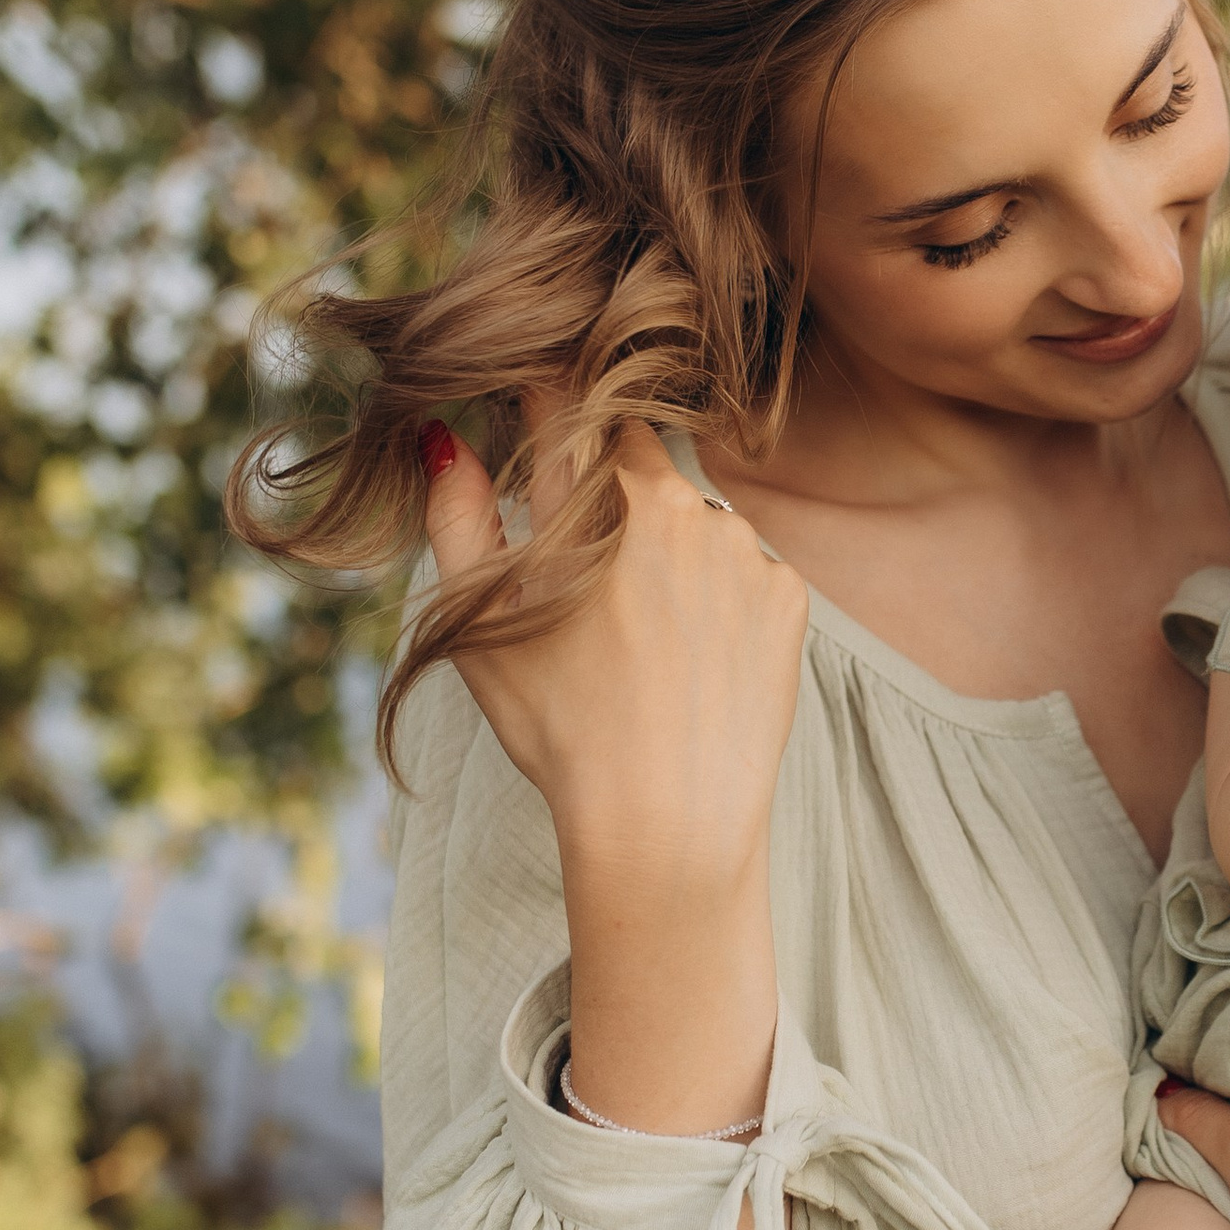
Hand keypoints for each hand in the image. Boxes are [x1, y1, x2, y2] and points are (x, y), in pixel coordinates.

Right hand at [423, 415, 807, 1148]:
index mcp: (598, 502)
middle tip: (586, 565)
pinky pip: (744, 566)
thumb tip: (441, 435)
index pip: (569, 405)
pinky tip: (692, 657)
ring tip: (642, 638)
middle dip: (608, 484)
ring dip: (666, 546)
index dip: (548, 404)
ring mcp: (744, 550)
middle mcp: (682, 507)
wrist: (666, 826)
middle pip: (637, 453)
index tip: (536, 413)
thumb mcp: (483, 625)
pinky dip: (717, 595)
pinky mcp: (788, 594)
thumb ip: (455, 517)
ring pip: (694, 516)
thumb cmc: (559, 730)